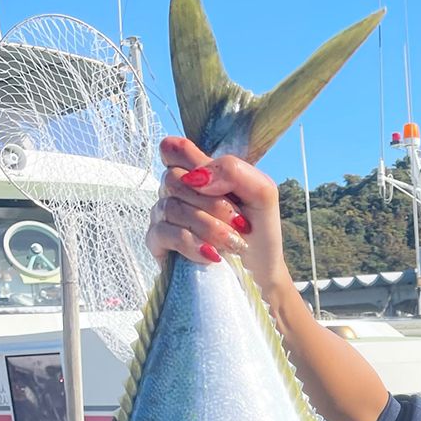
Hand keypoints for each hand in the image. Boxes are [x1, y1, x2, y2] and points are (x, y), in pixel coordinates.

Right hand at [147, 135, 290, 297]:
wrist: (258, 271)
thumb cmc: (258, 231)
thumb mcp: (261, 192)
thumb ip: (233, 170)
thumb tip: (197, 178)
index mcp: (197, 172)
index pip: (173, 149)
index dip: (191, 162)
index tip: (217, 185)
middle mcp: (176, 190)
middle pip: (174, 179)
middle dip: (213, 204)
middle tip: (240, 224)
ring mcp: (164, 214)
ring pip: (171, 206)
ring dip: (208, 227)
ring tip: (233, 243)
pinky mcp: (158, 242)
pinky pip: (163, 233)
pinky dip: (191, 243)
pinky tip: (212, 255)